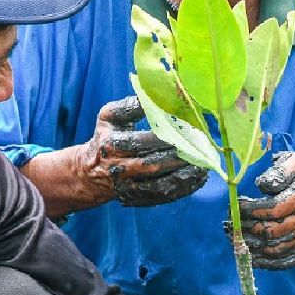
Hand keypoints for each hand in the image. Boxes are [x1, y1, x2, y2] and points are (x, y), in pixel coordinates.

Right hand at [74, 96, 208, 207]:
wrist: (91, 171)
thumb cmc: (107, 136)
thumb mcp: (109, 117)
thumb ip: (129, 106)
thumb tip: (153, 96)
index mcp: (111, 145)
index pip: (139, 142)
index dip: (162, 137)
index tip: (184, 129)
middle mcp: (118, 168)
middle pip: (152, 164)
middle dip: (177, 157)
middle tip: (200, 148)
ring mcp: (128, 187)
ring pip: (160, 184)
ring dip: (183, 175)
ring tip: (203, 165)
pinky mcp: (137, 198)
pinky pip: (162, 195)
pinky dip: (183, 188)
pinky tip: (198, 178)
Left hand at [235, 152, 294, 269]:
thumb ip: (279, 171)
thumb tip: (262, 186)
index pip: (273, 208)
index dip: (251, 211)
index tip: (236, 207)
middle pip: (273, 231)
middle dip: (248, 229)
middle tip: (233, 224)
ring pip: (277, 249)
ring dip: (253, 247)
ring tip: (237, 239)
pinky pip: (288, 260)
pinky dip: (268, 263)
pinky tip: (253, 257)